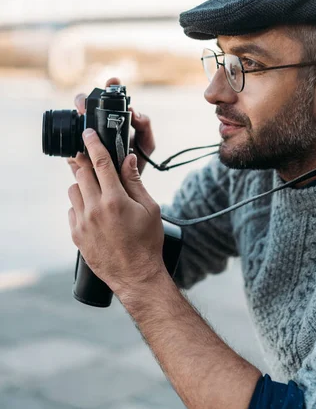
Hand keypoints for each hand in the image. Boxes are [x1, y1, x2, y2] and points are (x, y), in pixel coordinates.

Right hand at [67, 76, 154, 176]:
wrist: (124, 189)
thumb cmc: (135, 164)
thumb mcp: (145, 145)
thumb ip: (145, 128)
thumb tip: (135, 114)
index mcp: (113, 119)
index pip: (109, 97)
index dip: (110, 86)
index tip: (112, 82)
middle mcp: (96, 126)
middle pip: (86, 105)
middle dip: (86, 100)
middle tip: (87, 104)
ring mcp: (83, 139)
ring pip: (74, 124)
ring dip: (77, 120)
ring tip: (83, 121)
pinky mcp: (74, 156)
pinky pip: (69, 149)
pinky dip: (73, 150)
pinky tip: (81, 152)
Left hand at [67, 129, 164, 295]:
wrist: (135, 275)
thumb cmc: (147, 242)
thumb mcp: (150, 209)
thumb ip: (135, 182)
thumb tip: (128, 159)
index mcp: (115, 199)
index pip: (100, 162)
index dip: (93, 143)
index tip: (88, 133)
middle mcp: (95, 209)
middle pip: (82, 172)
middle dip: (85, 161)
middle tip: (91, 159)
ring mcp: (82, 222)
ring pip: (74, 190)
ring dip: (83, 184)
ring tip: (98, 192)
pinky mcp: (76, 234)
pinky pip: (72, 210)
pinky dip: (81, 205)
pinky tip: (95, 212)